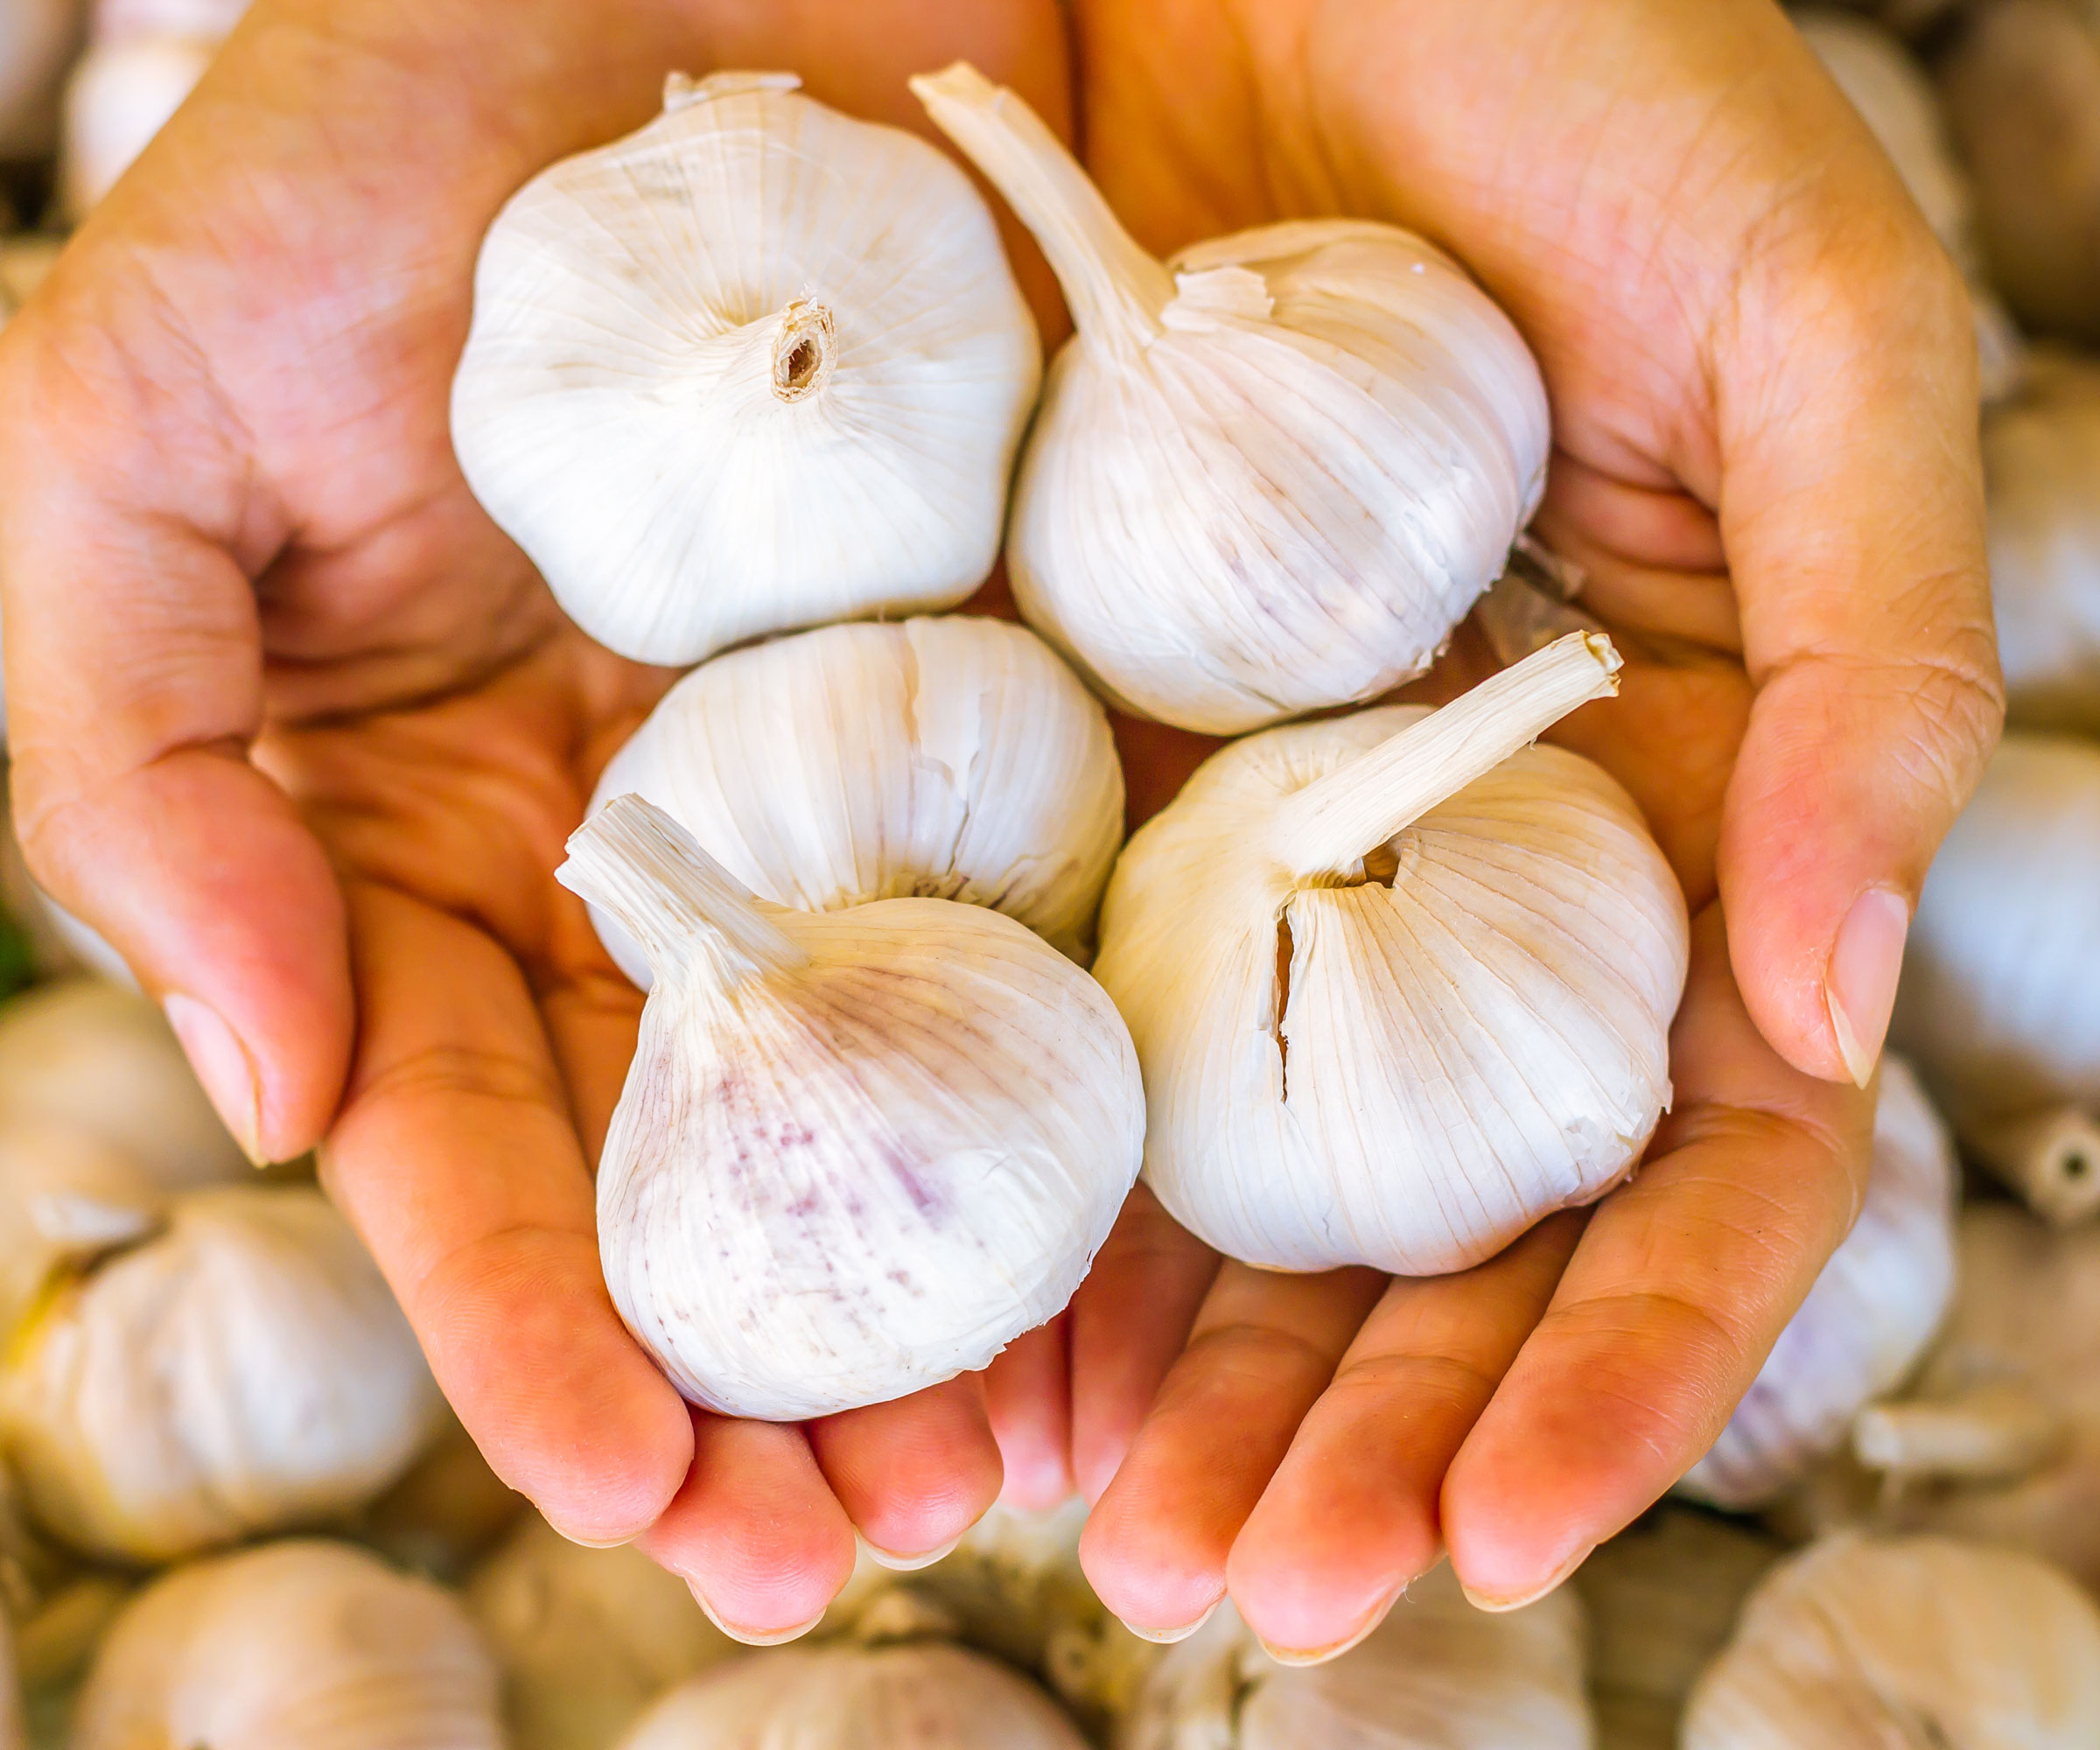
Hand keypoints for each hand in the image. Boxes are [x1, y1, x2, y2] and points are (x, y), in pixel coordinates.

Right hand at [0, 0, 1074, 1638]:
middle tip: (847, 1549)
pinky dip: (1114, 1091)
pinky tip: (1159, 1255)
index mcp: (439, 830)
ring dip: (953, 1300)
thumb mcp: (138, 430)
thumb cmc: (372, 151)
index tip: (622, 1496)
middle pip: (714, 1169)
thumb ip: (131, 757)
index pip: (472, 1129)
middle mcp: (660, 846)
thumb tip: (254, 1080)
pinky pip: (1083, 916)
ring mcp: (863, 778)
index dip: (530, 1325)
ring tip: (1012, 1476)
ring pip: (910, 1094)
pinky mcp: (1043, 692)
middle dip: (767, 1381)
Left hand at [976, 0, 1997, 1652]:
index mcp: (1661, 811)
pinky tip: (978, 1322)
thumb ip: (1870, 654)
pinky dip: (1033, 1171)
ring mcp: (1256, 825)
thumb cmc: (1595, 83)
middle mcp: (1453, 864)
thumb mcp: (1809, 332)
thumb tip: (1837, 981)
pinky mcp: (1076, 752)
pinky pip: (1050, 994)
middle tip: (1257, 1597)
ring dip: (1188, 1362)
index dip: (1621, 1363)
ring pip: (1235, 1161)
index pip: (1677, 1162)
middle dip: (1365, 1424)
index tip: (1507, 1529)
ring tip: (1108, 1530)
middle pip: (1434, 1219)